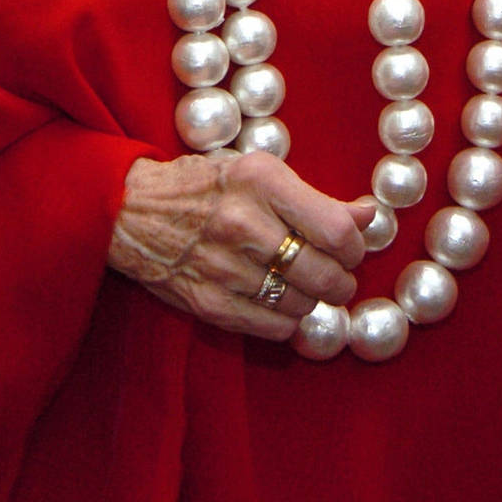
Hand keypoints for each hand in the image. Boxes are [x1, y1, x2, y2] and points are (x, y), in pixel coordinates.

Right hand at [107, 150, 376, 339]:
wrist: (132, 210)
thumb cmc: (206, 186)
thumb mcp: (260, 173)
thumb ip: (317, 199)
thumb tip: (369, 217)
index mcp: (260, 181)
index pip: (336, 231)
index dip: (355, 248)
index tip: (350, 249)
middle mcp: (243, 223)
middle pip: (323, 274)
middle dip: (341, 280)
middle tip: (334, 274)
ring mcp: (224, 267)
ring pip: (302, 304)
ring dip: (311, 300)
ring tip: (300, 284)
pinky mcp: (209, 303)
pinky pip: (273, 328)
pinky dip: (286, 320)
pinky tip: (278, 301)